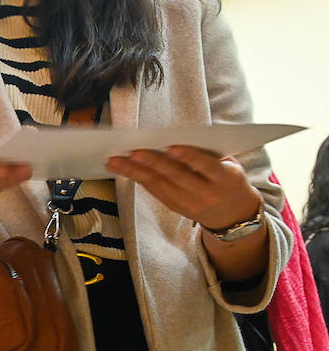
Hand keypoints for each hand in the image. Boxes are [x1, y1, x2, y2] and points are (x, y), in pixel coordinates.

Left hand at [105, 147, 261, 229]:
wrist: (235, 214)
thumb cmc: (229, 179)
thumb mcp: (230, 165)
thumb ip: (208, 153)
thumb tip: (175, 136)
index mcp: (225, 179)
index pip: (206, 166)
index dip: (189, 157)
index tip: (172, 147)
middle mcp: (207, 194)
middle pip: (177, 177)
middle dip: (153, 163)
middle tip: (133, 151)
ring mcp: (190, 204)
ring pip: (159, 186)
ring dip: (135, 172)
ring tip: (115, 161)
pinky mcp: (176, 208)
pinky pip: (155, 191)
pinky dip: (139, 179)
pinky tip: (124, 169)